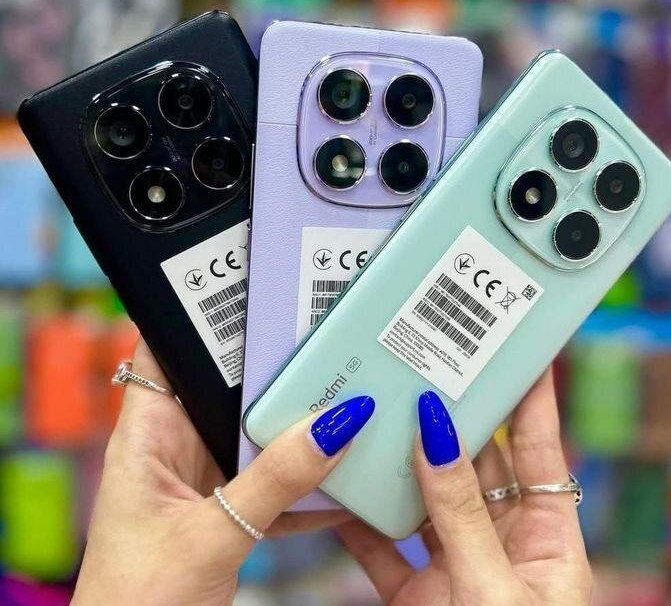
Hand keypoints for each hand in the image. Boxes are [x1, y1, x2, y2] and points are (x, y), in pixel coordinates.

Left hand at [73, 339, 371, 605]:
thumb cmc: (136, 604)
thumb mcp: (213, 535)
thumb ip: (275, 482)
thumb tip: (334, 426)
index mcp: (148, 435)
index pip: (165, 349)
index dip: (199, 312)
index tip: (250, 286)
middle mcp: (175, 446)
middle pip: (227, 386)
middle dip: (273, 367)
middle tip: (323, 338)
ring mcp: (203, 478)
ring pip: (255, 433)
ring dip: (296, 425)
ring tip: (345, 396)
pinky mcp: (226, 510)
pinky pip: (272, 480)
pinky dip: (305, 481)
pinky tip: (344, 476)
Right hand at [338, 367, 591, 604]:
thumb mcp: (495, 588)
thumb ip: (461, 516)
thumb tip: (434, 438)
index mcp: (547, 540)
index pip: (538, 450)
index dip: (532, 400)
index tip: (523, 351)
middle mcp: (501, 545)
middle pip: (474, 465)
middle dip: (451, 420)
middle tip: (428, 372)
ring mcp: (456, 568)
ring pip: (425, 500)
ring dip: (400, 466)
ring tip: (378, 418)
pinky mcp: (416, 596)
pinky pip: (382, 548)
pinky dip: (361, 524)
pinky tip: (343, 493)